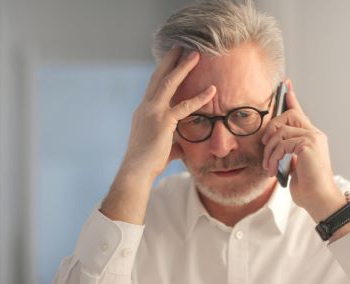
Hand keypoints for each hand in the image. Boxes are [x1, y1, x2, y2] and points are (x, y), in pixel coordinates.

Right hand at [120, 47, 215, 181]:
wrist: (136, 170)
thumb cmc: (147, 164)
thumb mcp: (161, 150)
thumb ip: (173, 145)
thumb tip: (181, 149)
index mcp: (142, 112)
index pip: (153, 88)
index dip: (162, 73)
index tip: (170, 62)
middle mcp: (145, 108)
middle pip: (158, 77)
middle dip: (169, 61)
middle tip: (179, 46)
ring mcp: (153, 112)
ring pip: (169, 83)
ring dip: (183, 67)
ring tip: (195, 54)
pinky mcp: (164, 121)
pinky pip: (185, 106)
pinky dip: (200, 98)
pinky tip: (213, 90)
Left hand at [261, 81, 344, 221]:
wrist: (319, 199)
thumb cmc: (307, 187)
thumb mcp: (291, 166)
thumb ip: (286, 151)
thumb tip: (272, 145)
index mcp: (311, 137)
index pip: (299, 112)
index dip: (291, 98)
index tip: (285, 84)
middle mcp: (314, 134)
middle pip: (288, 115)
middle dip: (271, 129)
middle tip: (265, 148)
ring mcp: (313, 137)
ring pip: (281, 131)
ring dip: (269, 151)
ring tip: (269, 168)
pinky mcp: (309, 144)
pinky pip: (283, 143)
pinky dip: (274, 157)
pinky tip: (274, 170)